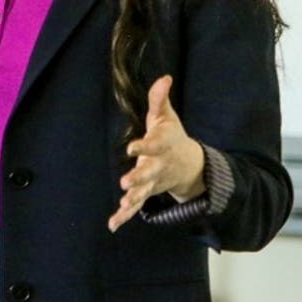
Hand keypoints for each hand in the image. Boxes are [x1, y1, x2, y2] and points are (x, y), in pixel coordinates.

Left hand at [108, 75, 205, 232]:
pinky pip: (136, 206)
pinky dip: (124, 216)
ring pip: (143, 192)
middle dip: (138, 178)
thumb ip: (160, 99)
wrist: (189, 164)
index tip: (132, 147)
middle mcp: (158, 166)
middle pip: (149, 173)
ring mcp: (153, 182)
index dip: (143, 146)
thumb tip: (163, 77)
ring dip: (132, 199)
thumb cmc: (172, 136)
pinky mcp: (147, 193)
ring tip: (122, 204)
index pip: (154, 145)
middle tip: (126, 182)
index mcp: (162, 146)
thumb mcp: (167, 116)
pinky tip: (112, 224)